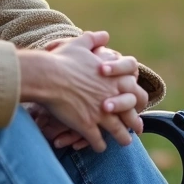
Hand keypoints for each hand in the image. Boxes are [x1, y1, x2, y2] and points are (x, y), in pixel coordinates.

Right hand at [25, 31, 133, 151]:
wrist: (46, 76)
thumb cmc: (63, 59)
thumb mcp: (80, 44)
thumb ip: (95, 40)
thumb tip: (104, 35)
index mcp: (115, 78)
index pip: (135, 91)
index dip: (137, 98)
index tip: (137, 103)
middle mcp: (112, 97)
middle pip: (131, 114)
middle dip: (135, 123)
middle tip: (137, 129)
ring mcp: (101, 113)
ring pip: (119, 131)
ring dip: (122, 138)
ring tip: (124, 142)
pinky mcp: (88, 125)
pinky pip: (98, 141)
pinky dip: (99, 146)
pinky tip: (99, 147)